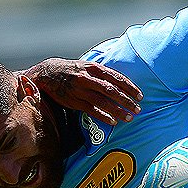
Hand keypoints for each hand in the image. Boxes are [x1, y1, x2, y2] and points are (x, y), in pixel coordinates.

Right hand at [23, 59, 141, 124]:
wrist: (47, 74)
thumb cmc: (73, 70)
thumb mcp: (87, 66)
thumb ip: (103, 73)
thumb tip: (123, 82)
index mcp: (93, 68)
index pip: (116, 78)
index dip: (129, 87)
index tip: (140, 95)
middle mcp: (87, 78)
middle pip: (111, 90)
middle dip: (127, 100)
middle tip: (138, 108)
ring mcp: (80, 90)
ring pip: (102, 102)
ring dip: (118, 110)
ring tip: (129, 117)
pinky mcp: (74, 101)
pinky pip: (91, 110)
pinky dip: (103, 116)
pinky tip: (113, 122)